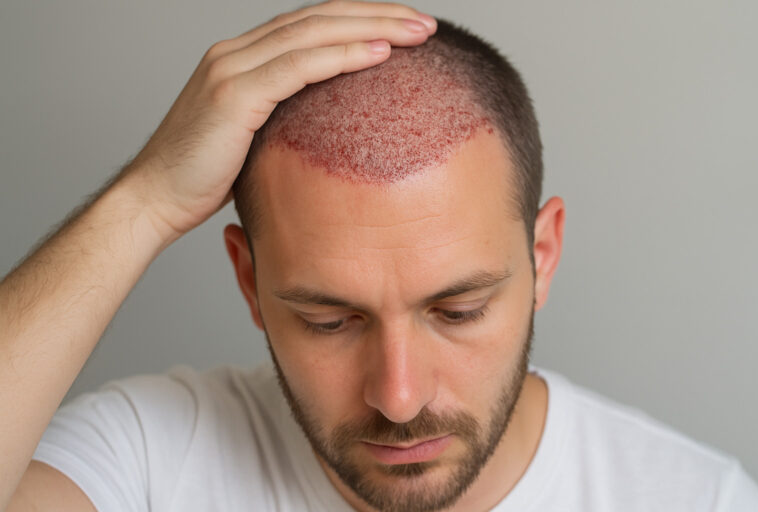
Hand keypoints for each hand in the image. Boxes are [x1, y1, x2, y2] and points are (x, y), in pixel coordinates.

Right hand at [122, 0, 436, 241]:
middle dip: (377, 14)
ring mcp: (233, 68)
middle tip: (424, 22)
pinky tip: (381, 52)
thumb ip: (284, 121)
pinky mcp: (234, 94)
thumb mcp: (252, 140)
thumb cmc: (204, 179)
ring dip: (372, 27)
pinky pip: (300, 66)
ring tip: (417, 31)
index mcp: (242, 59)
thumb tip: (326, 133)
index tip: (402, 27)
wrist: (155, 199)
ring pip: (314, 33)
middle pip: (318, 18)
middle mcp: (236, 53)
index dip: (359, 20)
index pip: (310, 26)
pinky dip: (343, 55)